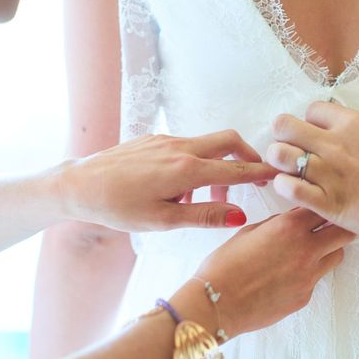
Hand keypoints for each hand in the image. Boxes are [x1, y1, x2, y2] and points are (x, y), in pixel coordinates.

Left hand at [57, 131, 277, 230]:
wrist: (79, 185)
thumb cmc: (118, 207)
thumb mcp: (165, 220)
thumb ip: (206, 214)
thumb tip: (240, 214)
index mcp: (186, 169)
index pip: (236, 168)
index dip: (261, 172)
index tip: (279, 174)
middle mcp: (180, 148)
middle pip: (228, 140)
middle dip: (247, 155)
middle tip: (254, 176)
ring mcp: (167, 140)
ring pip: (207, 144)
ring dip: (218, 164)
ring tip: (206, 196)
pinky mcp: (155, 139)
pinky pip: (187, 145)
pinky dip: (196, 162)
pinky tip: (180, 187)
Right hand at [172, 208, 354, 337]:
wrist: (216, 304)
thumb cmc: (224, 266)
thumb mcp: (249, 231)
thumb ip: (277, 223)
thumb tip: (291, 220)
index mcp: (289, 227)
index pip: (322, 208)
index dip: (323, 205)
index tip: (321, 206)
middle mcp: (306, 250)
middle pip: (344, 232)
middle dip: (340, 226)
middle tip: (332, 226)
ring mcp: (309, 276)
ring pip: (337, 256)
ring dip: (330, 249)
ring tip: (311, 251)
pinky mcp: (305, 296)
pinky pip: (317, 279)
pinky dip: (310, 274)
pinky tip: (289, 275)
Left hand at [265, 101, 358, 245]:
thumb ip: (358, 136)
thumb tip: (340, 135)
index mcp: (355, 124)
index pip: (311, 109)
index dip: (310, 123)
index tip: (317, 138)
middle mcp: (337, 143)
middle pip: (284, 125)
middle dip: (284, 138)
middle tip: (294, 152)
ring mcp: (330, 173)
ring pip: (279, 154)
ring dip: (281, 163)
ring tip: (291, 172)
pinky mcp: (327, 202)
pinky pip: (287, 187)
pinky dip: (284, 187)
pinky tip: (294, 190)